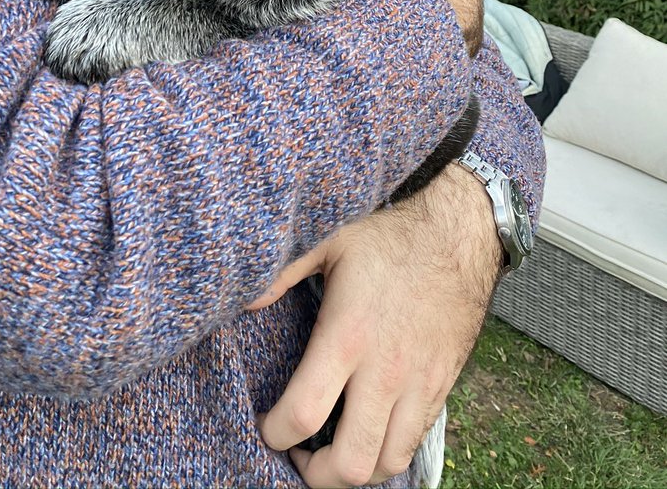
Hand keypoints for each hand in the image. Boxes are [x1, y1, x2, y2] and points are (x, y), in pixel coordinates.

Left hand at [249, 164, 500, 486]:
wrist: (457, 237)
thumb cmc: (388, 239)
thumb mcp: (328, 243)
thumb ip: (281, 275)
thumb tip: (244, 301)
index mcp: (347, 335)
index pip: (304, 414)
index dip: (275, 434)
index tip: (266, 426)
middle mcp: (384, 370)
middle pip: (349, 463)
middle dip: (314, 475)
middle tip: (297, 452)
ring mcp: (418, 384)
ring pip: (387, 465)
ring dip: (353, 470)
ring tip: (331, 450)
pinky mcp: (441, 387)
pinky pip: (414, 444)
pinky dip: (387, 454)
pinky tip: (367, 433)